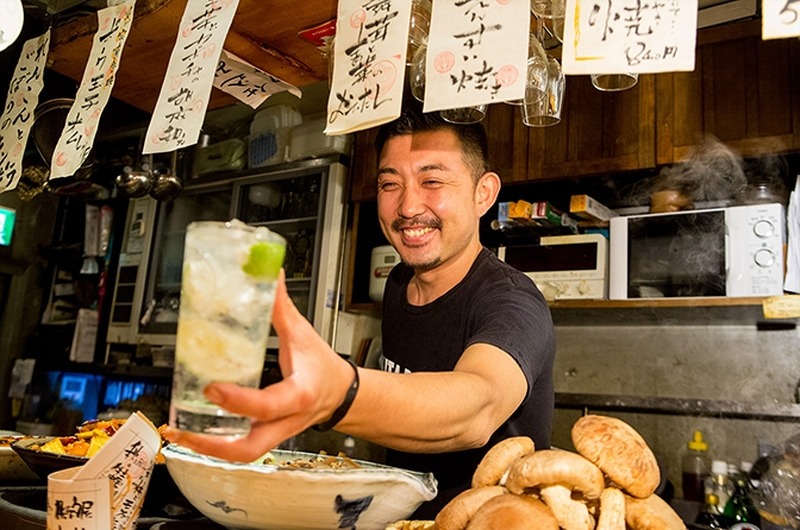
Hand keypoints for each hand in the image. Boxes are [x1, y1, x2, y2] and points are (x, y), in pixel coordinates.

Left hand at [164, 270, 354, 461]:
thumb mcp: (302, 333)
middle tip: (182, 426)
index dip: (239, 400)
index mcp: (299, 393)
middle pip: (250, 447)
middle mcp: (286, 419)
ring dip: (208, 447)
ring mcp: (276, 432)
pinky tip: (194, 431)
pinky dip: (215, 442)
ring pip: (242, 453)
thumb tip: (267, 274)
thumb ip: (279, 306)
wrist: (341, 393)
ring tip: (178, 431)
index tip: (212, 387)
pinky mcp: (267, 434)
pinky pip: (240, 446)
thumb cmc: (323, 367)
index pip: (268, 405)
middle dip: (213, 443)